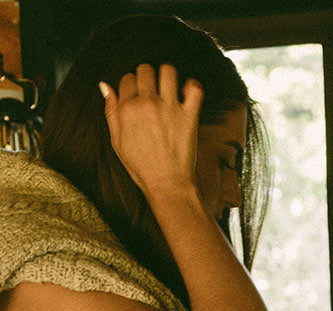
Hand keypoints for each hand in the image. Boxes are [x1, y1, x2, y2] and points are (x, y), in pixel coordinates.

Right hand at [99, 63, 202, 200]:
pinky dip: (192, 86)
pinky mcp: (189, 116)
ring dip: (167, 76)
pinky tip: (186, 94)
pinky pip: (194, 88)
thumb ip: (111, 111)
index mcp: (128, 109)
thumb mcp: (117, 142)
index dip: (132, 85)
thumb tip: (105, 86)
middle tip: (152, 90)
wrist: (167, 185)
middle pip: (145, 69)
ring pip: (168, 71)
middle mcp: (148, 104)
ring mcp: (170, 108)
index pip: (127, 78)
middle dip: (147, 77)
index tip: (137, 96)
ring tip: (168, 88)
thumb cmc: (142, 167)